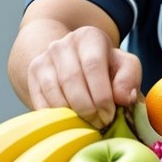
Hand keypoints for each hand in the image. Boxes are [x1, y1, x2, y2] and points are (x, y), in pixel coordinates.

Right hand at [25, 26, 142, 128]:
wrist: (74, 61)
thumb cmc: (106, 67)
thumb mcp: (125, 67)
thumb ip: (129, 80)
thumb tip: (123, 98)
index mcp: (89, 37)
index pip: (93, 66)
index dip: (102, 95)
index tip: (109, 114)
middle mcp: (62, 44)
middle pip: (72, 81)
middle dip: (88, 109)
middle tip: (100, 123)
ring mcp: (44, 59)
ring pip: (54, 93)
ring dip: (72, 115)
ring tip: (87, 124)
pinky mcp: (32, 76)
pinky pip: (41, 103)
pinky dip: (57, 118)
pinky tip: (71, 123)